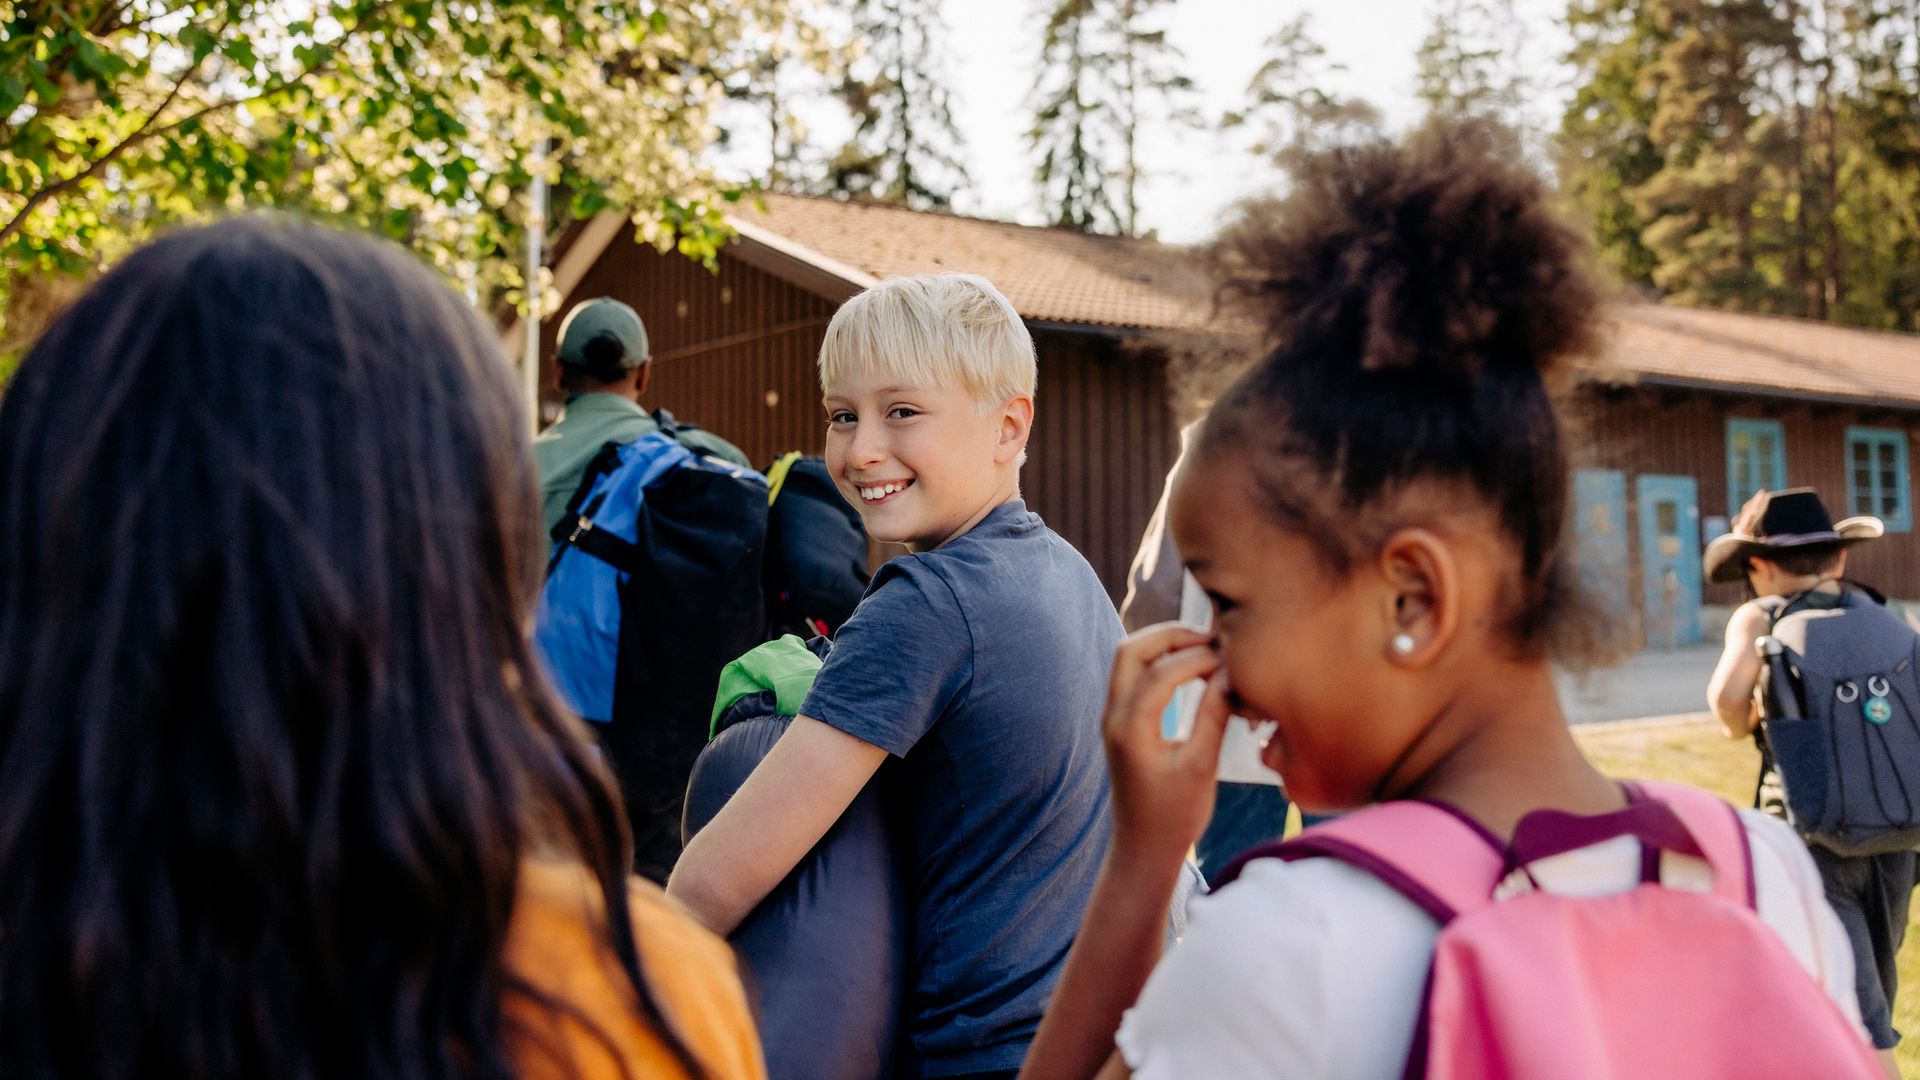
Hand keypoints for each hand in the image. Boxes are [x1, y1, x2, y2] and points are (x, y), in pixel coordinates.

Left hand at [1101, 623, 1233, 862]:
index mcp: (1130, 729)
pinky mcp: (1120, 724)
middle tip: (1211, 637)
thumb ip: (1214, 717)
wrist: (1143, 849)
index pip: (1163, 672)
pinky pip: (1132, 676)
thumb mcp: (1201, 768)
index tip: (1232, 657)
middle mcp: (1113, 717)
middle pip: (1131, 650)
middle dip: (1170, 635)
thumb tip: (1230, 674)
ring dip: (1162, 645)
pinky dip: (1159, 662)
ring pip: (1128, 659)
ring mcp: (1112, 719)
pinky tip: (1190, 668)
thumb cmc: (1174, 817)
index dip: (1199, 657)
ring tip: (1204, 647)